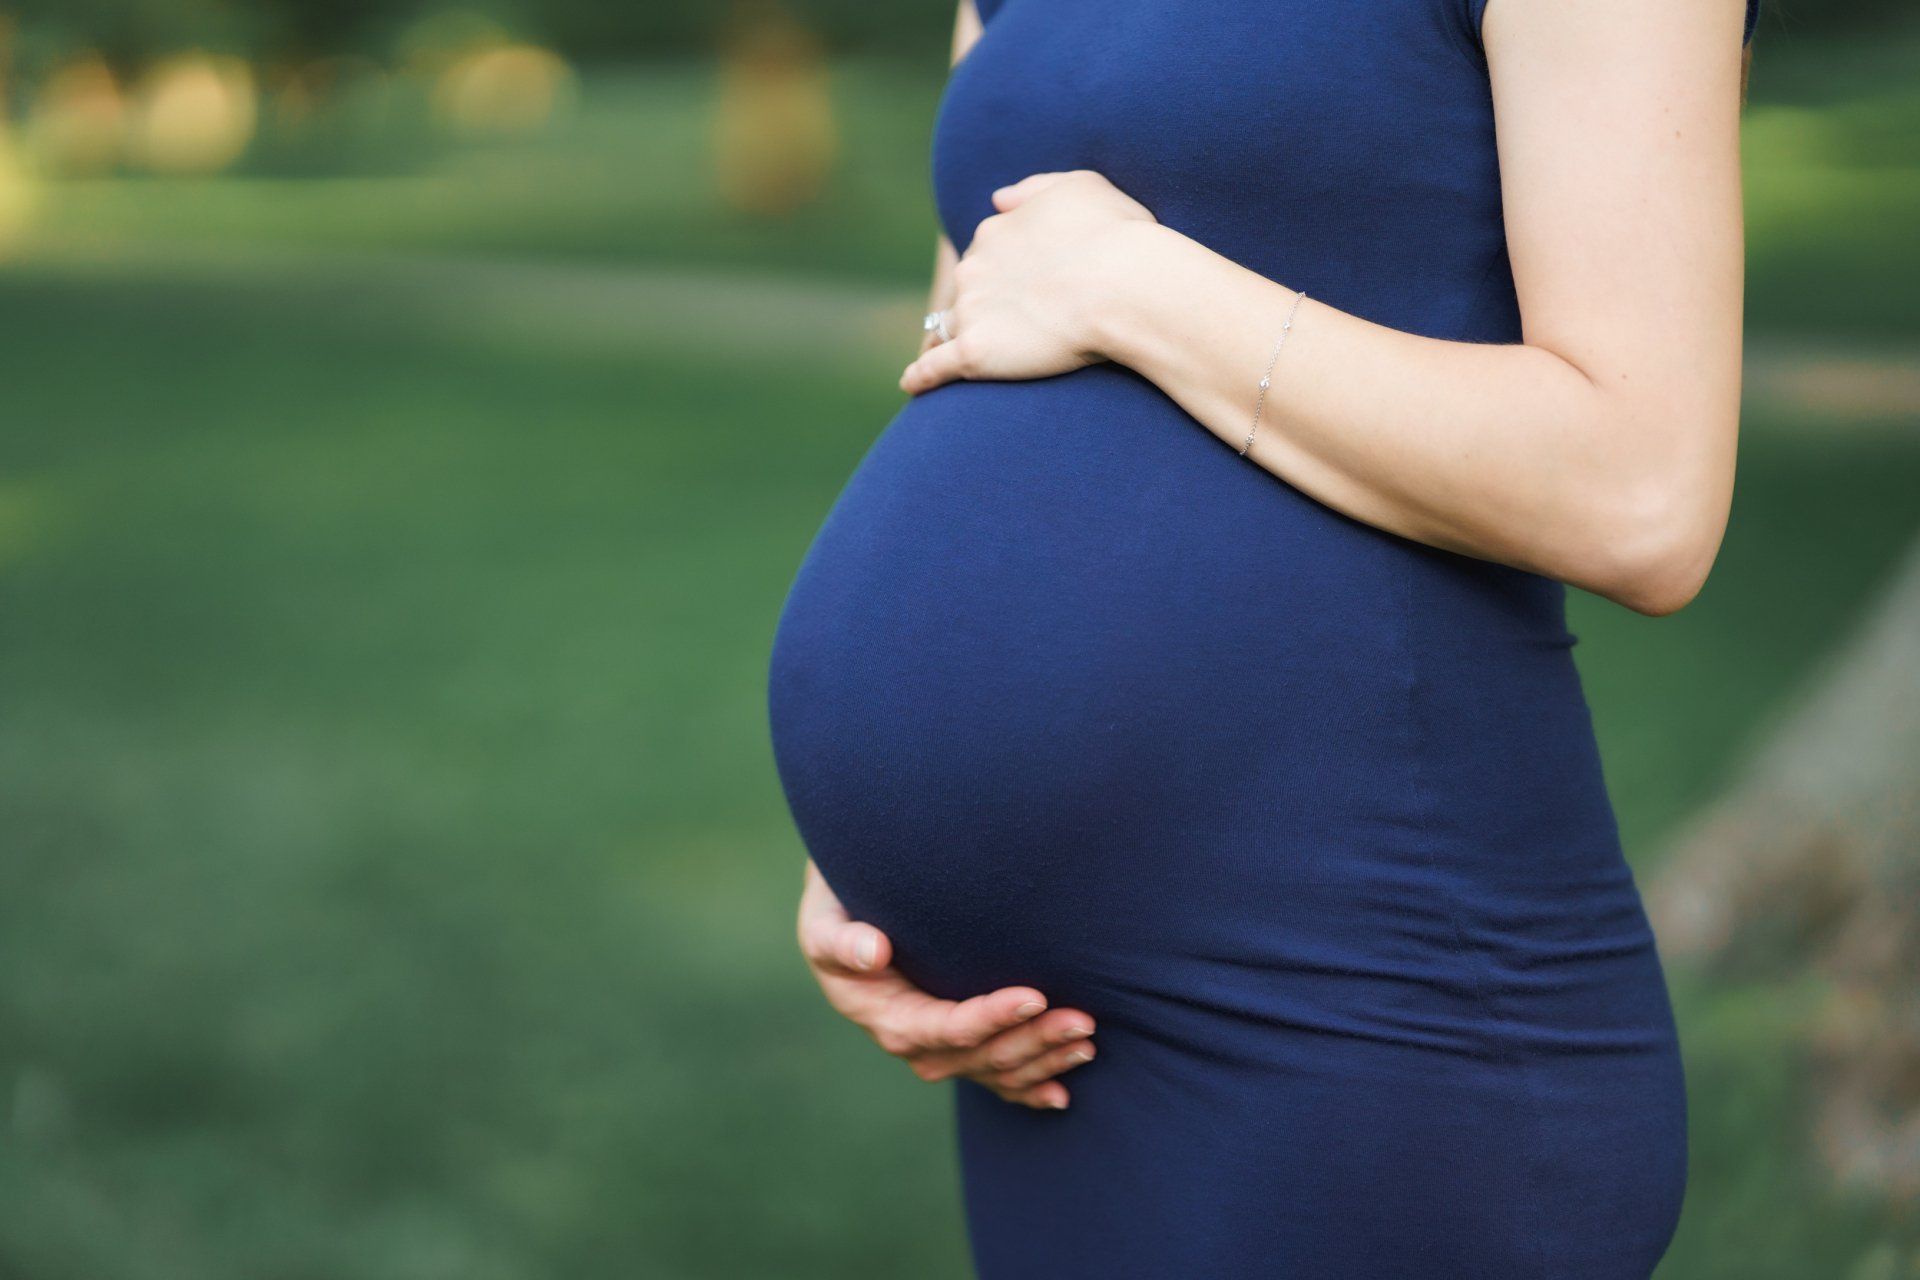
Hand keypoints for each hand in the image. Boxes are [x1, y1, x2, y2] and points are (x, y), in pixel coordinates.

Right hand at [796, 858, 1097, 1108]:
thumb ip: (842, 941)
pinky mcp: (958, 1047)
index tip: (1033, 996)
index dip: (991, 1017)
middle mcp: (915, 1044)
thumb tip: (873, 953)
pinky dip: (1029, 1089)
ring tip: (1087, 1043)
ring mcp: (939, 1051)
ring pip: (997, 1070)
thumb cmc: (838, 916)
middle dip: (1034, 1041)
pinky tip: (1061, 1095)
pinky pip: (996, 1079)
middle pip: (983, 1055)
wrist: (847, 921)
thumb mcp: (824, 924)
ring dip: (1044, 1060)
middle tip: (1083, 1019)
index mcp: (887, 1018)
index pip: (946, 1027)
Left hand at [900, 170, 1154, 394]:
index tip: (1022, 287)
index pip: (986, 253)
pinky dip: (921, 376)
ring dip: (948, 338)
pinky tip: (913, 385)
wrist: (1121, 285)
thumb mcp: (1081, 186)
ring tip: (952, 358)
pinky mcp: (973, 353)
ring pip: (946, 326)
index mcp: (997, 231)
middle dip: (978, 304)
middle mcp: (974, 267)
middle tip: (1005, 327)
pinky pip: (933, 368)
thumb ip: (1035, 188)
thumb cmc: (1116, 235)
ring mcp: (970, 311)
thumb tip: (997, 198)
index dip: (1002, 271)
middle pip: (966, 290)